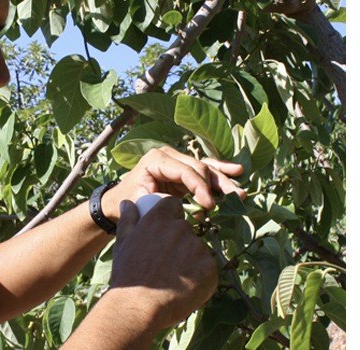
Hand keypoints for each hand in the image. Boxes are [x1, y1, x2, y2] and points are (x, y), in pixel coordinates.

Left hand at [101, 147, 246, 221]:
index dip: (200, 187)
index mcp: (156, 159)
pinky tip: (237, 171)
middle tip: (235, 197)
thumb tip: (179, 205)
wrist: (119, 202)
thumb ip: (159, 202)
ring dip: (224, 179)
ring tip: (240, 191)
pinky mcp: (184, 170)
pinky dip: (220, 172)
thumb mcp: (139, 202)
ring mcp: (178, 161)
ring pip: (206, 167)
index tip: (209, 205)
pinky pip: (205, 169)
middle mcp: (169, 155)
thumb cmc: (127, 201)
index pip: (185, 170)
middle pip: (199, 167)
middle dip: (218, 184)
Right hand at [107, 195, 217, 330]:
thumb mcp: (122, 243)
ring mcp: (197, 248)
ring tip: (174, 279)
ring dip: (190, 259)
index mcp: (160, 219)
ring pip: (198, 249)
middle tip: (167, 263)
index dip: (171, 216)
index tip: (165, 232)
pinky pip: (208, 268)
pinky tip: (185, 288)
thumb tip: (128, 202)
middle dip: (180, 242)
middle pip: (186, 229)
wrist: (138, 305)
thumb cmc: (128, 275)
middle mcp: (181, 229)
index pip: (174, 205)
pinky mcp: (210, 268)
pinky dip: (200, 277)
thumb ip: (128, 219)